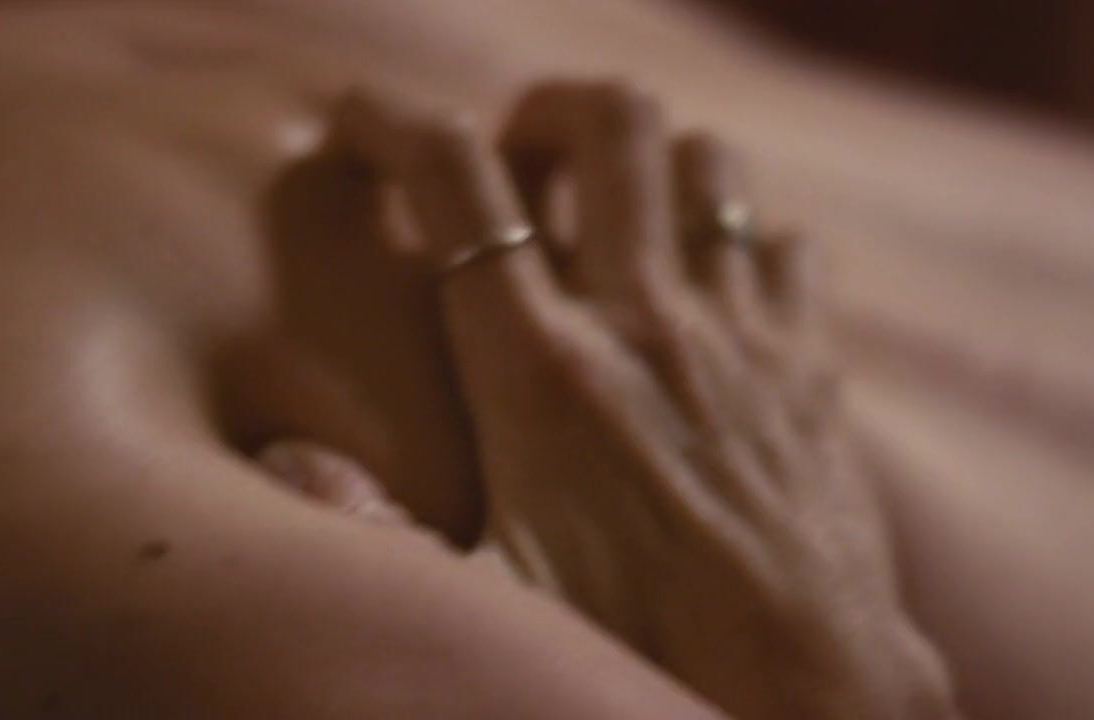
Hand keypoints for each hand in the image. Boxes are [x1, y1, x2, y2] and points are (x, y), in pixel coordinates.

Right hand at [339, 81, 957, 719]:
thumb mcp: (481, 597)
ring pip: (708, 162)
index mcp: (539, 372)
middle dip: (552, 107)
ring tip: (617, 206)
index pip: (459, 187)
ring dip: (655, 163)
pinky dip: (744, 239)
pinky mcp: (808, 363)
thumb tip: (286, 462)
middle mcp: (645, 326)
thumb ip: (374, 524)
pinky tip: (713, 287)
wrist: (801, 691)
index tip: (368, 123)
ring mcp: (739, 333)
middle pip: (609, 124)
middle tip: (522, 149)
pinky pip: (785, 243)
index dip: (398, 126)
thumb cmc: (635, 654)